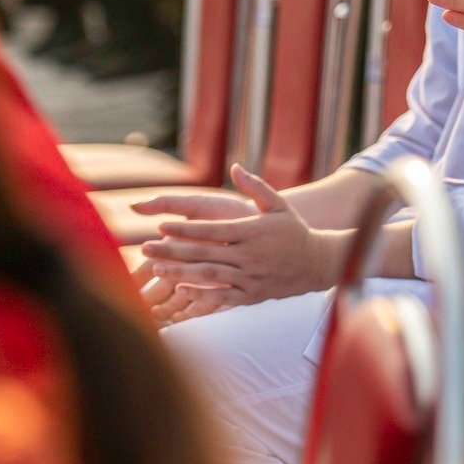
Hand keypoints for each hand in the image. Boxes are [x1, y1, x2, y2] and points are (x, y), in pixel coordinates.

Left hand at [139, 166, 350, 306]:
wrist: (319, 263)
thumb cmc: (294, 230)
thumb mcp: (278, 204)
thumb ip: (255, 186)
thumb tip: (234, 166)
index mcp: (252, 231)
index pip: (212, 230)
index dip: (185, 229)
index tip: (161, 226)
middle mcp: (249, 255)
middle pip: (203, 254)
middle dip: (172, 251)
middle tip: (145, 249)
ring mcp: (250, 277)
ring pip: (209, 276)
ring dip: (180, 273)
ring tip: (156, 270)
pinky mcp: (252, 294)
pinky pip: (222, 296)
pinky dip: (201, 295)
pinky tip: (180, 290)